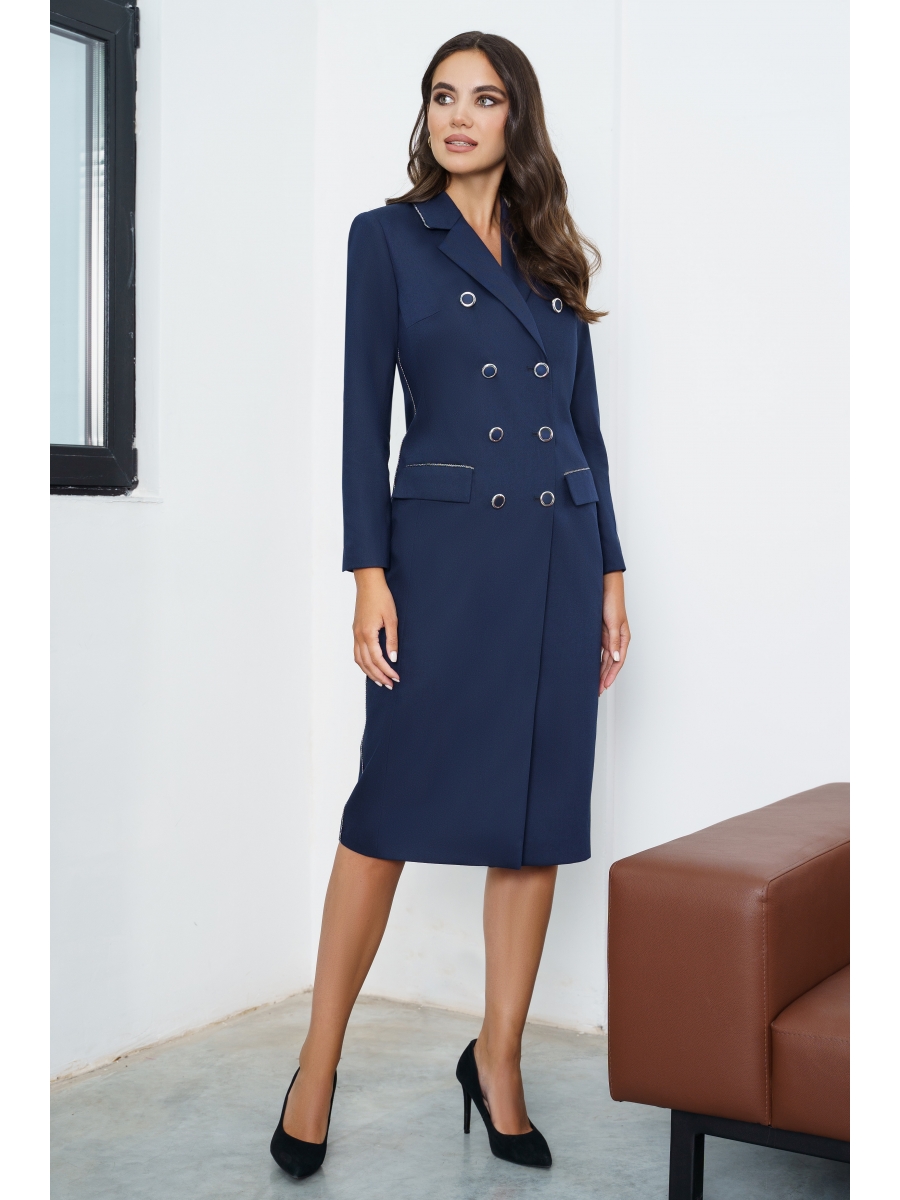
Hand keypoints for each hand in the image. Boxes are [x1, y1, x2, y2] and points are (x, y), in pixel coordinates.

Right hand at [352, 568, 399, 687]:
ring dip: (369, 672)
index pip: (377, 659)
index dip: (387, 671)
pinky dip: (363, 663)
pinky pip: (356, 652)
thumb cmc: (382, 598)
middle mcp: (359, 636)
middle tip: (390, 685)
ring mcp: (355, 633)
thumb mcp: (392, 618)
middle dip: (378, 676)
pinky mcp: (356, 630)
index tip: (396, 678)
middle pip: (366, 663)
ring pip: (359, 660)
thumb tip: (393, 658)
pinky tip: (370, 666)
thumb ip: (392, 639)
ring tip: (380, 681)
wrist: (369, 583)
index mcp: (368, 633)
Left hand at [599, 571, 629, 694]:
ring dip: (600, 671)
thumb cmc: (612, 601)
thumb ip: (614, 641)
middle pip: (610, 663)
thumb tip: (616, 658)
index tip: (605, 686)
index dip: (611, 675)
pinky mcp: (600, 632)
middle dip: (605, 677)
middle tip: (598, 690)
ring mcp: (608, 636)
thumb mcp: (614, 623)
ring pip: (604, 658)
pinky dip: (595, 660)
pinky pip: (598, 650)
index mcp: (623, 638)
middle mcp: (616, 639)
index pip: (617, 662)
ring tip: (594, 683)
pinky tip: (591, 667)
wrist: (605, 587)